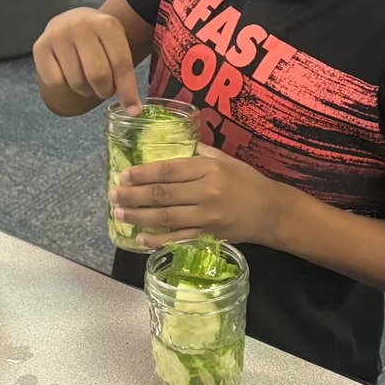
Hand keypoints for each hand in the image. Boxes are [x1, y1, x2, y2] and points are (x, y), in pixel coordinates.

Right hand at [33, 7, 142, 115]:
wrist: (72, 21)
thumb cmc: (99, 40)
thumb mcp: (116, 45)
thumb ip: (125, 73)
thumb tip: (133, 111)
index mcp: (106, 24)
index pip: (120, 63)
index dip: (128, 90)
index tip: (133, 111)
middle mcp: (80, 25)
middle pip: (98, 75)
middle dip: (105, 91)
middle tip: (105, 89)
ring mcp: (58, 35)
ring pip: (76, 81)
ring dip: (86, 90)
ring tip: (87, 80)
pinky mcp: (40, 46)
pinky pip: (56, 82)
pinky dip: (65, 86)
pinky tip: (69, 75)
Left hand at [110, 144, 275, 249]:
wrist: (271, 211)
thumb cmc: (246, 181)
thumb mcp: (225, 159)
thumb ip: (199, 153)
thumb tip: (171, 144)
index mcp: (208, 169)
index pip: (168, 170)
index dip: (143, 173)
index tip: (124, 175)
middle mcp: (206, 192)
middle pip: (162, 194)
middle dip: (133, 195)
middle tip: (113, 195)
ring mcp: (207, 216)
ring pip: (166, 217)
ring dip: (139, 216)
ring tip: (119, 214)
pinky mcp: (209, 235)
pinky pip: (178, 238)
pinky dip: (158, 240)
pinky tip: (142, 238)